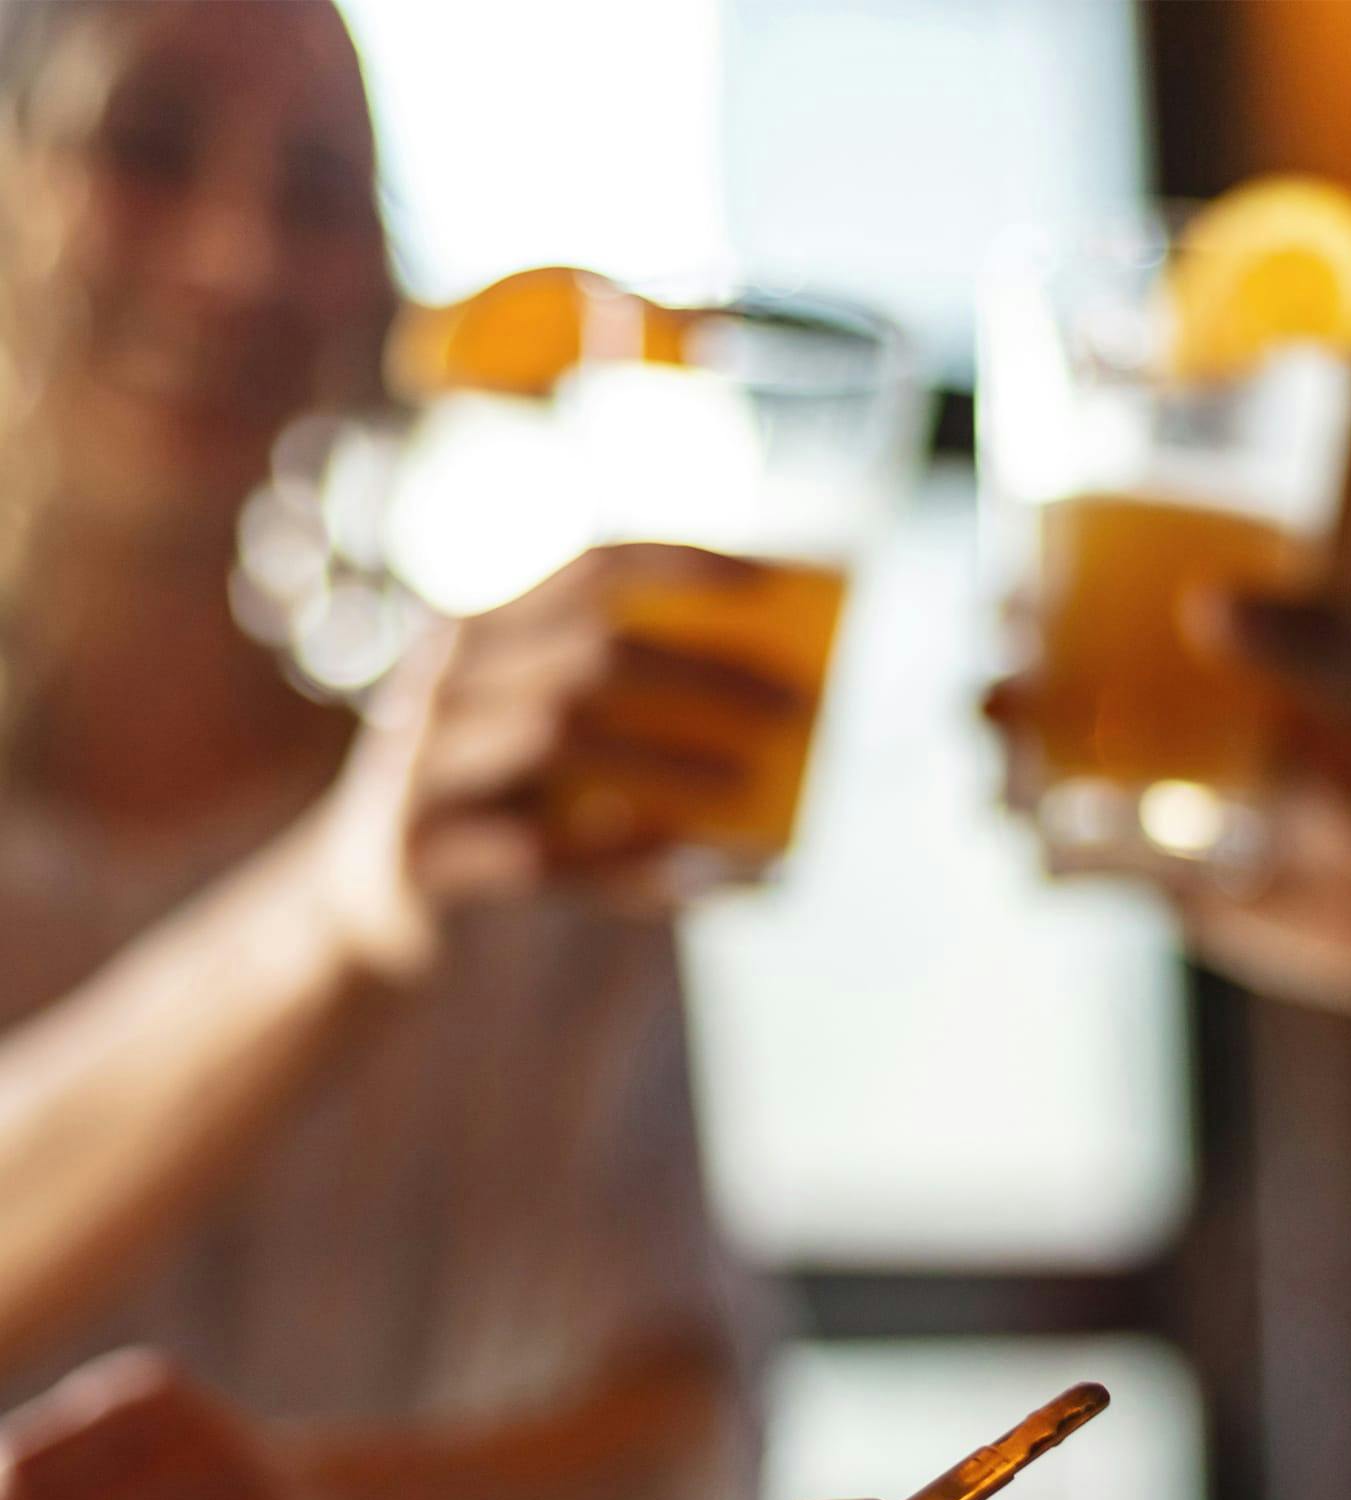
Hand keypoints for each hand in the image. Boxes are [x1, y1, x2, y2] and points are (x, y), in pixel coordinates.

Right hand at [308, 544, 800, 975]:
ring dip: (674, 764)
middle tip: (798, 709)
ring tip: (755, 789)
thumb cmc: (501, 809)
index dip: (682, 563)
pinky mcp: (416, 851)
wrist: (372, 905)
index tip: (773, 580)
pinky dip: (632, 867)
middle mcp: (442, 679)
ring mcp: (417, 761)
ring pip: (559, 735)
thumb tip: (783, 722)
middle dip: (705, 674)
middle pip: (591, 651)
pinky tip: (709, 879)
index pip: (589, 567)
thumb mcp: (563, 748)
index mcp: (483, 630)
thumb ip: (642, 720)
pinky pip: (540, 853)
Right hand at [986, 592, 1350, 1051]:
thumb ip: (1313, 652)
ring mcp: (1170, 800)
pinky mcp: (1175, 881)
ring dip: (1009, 781)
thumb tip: (1204, 604)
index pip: (1111, 602)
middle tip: (988, 701)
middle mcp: (1182, 718)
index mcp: (1224, 653)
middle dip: (1004, 695)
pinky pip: (1096, 874)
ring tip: (998, 793)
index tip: (1007, 591)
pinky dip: (1057, 874)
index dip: (1043, 592)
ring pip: (1059, 782)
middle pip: (1060, 694)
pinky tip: (1043, 871)